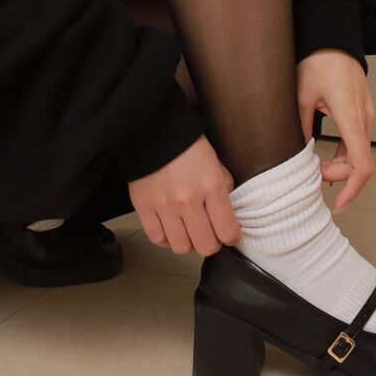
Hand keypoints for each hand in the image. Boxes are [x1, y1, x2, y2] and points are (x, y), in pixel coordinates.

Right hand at [127, 134, 240, 255]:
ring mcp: (164, 205)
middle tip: (209, 235)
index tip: (230, 235)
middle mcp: (188, 200)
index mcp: (211, 186)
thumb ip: (223, 187)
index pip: (228, 231)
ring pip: (181, 247)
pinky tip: (170, 230)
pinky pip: (157, 238)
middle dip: (211, 244)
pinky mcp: (143, 206)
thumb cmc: (189, 145)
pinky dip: (166, 239)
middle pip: (205, 246)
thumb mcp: (216, 162)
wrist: (154, 128)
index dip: (232, 238)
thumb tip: (227, 212)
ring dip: (188, 243)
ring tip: (189, 233)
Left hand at [295, 50, 375, 210]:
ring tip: (314, 168)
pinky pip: (357, 140)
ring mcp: (366, 114)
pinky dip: (344, 154)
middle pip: (360, 163)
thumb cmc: (318, 59)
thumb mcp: (300, 94)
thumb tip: (296, 155)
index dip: (352, 188)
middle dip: (339, 177)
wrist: (333, 36)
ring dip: (340, 166)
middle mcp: (363, 118)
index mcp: (350, 116)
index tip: (338, 203)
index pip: (362, 164)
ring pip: (359, 153)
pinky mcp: (362, 110)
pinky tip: (326, 157)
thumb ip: (299, 126)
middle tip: (312, 177)